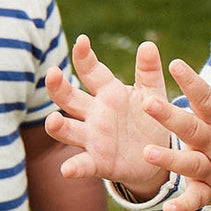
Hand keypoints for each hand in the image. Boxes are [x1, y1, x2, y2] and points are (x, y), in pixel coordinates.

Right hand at [44, 36, 170, 198]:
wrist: (158, 156)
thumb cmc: (150, 119)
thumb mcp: (153, 94)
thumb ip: (149, 72)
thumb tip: (148, 45)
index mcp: (108, 93)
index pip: (91, 72)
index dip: (84, 57)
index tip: (82, 41)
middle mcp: (95, 114)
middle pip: (69, 98)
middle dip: (58, 87)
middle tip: (52, 74)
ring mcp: (93, 138)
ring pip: (69, 129)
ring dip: (58, 126)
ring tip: (52, 120)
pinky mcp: (99, 162)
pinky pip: (83, 164)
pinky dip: (74, 167)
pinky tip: (66, 170)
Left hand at [141, 51, 210, 210]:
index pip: (206, 97)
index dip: (191, 81)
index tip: (175, 64)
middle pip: (192, 128)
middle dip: (170, 116)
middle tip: (147, 103)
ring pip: (191, 163)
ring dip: (170, 159)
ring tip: (147, 153)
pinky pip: (197, 199)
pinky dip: (184, 206)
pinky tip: (168, 210)